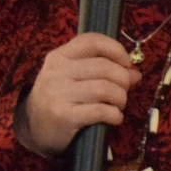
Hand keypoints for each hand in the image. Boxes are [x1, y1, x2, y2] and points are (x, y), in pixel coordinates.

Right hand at [14, 33, 140, 157]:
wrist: (35, 129)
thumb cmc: (62, 101)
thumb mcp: (75, 80)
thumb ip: (103, 72)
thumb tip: (135, 73)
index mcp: (59, 57)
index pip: (91, 41)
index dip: (116, 49)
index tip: (126, 63)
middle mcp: (56, 72)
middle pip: (104, 67)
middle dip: (123, 80)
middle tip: (124, 91)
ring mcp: (58, 94)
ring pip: (105, 88)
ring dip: (120, 98)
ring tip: (118, 105)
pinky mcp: (63, 115)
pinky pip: (101, 110)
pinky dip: (115, 115)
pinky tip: (114, 118)